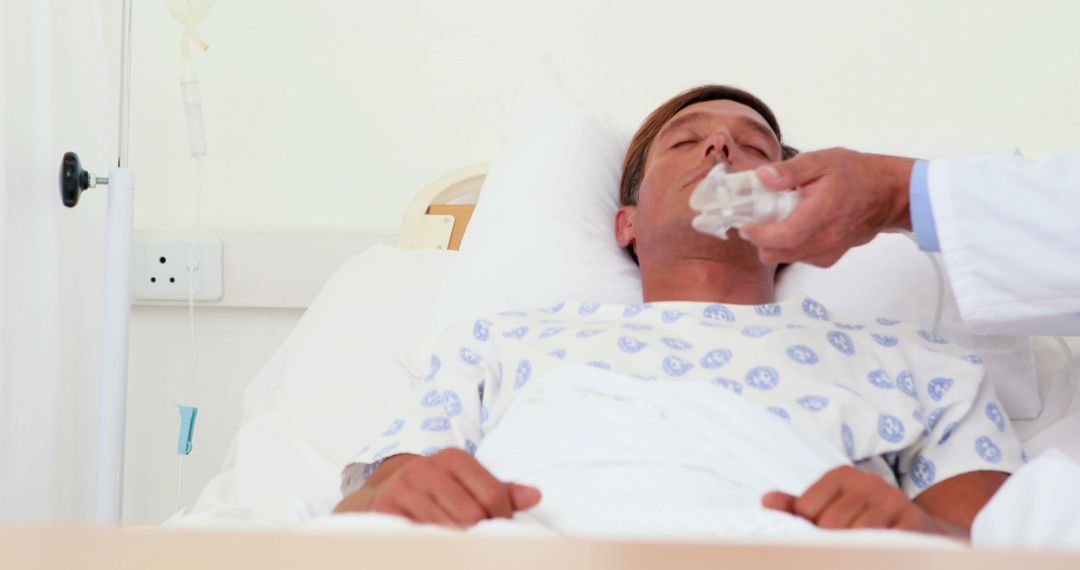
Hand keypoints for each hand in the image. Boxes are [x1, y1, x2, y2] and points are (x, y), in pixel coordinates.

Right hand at [333, 448, 540, 527]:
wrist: (380, 495)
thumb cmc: (432, 491)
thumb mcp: (464, 483)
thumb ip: (499, 490)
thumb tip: (535, 496)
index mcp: (452, 458)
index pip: (493, 495)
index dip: (502, 519)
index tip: (500, 530)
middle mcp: (427, 468)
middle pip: (473, 516)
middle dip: (480, 534)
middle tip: (479, 543)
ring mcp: (404, 489)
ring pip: (448, 530)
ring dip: (457, 544)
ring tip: (459, 546)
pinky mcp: (385, 510)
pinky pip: (421, 537)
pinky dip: (434, 546)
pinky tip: (438, 546)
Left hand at [738, 148, 915, 266]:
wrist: (888, 194)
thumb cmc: (857, 174)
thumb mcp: (822, 161)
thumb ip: (790, 171)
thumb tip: (762, 176)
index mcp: (820, 215)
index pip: (781, 237)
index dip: (757, 234)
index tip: (744, 223)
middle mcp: (823, 241)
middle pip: (775, 253)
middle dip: (760, 238)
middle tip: (758, 216)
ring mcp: (826, 253)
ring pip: (784, 257)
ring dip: (773, 242)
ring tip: (779, 217)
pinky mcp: (828, 258)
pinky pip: (798, 257)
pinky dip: (789, 246)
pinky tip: (795, 224)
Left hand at [762, 466, 965, 537]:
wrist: (920, 530)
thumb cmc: (864, 518)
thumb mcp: (830, 508)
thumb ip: (797, 507)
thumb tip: (767, 501)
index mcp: (842, 475)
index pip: (807, 508)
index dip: (810, 530)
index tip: (821, 535)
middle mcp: (868, 482)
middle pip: (829, 524)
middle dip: (831, 544)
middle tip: (840, 549)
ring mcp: (892, 500)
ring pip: (855, 536)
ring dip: (852, 551)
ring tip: (856, 553)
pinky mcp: (913, 521)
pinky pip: (883, 545)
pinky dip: (872, 554)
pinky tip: (872, 554)